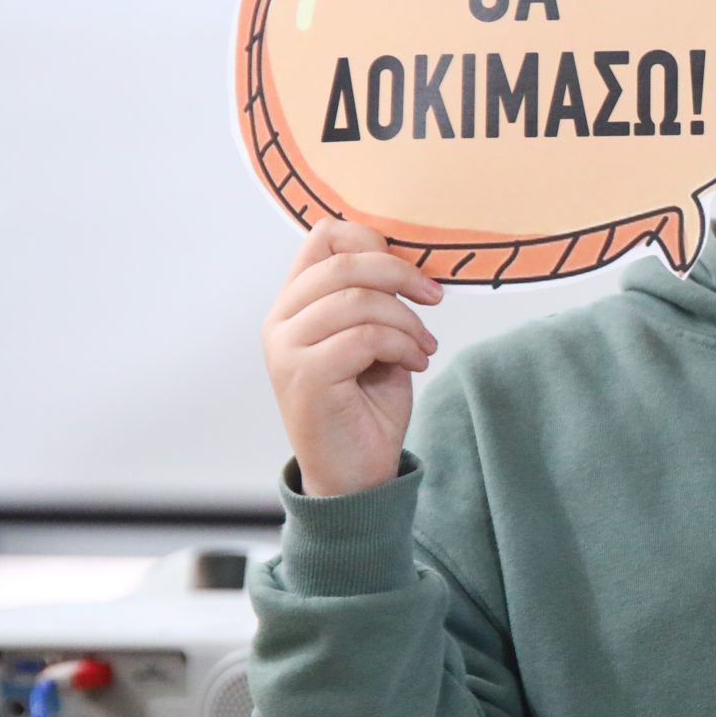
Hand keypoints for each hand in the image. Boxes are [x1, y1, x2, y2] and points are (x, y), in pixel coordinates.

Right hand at [263, 220, 441, 497]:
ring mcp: (287, 348)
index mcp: (294, 305)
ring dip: (407, 320)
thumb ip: (375, 300)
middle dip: (401, 275)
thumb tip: (404, 258)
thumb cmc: (366, 408)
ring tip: (425, 347)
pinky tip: (415, 365)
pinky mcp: (305, 376)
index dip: (371, 240)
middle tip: (434, 299)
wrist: (355, 477)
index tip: (411, 271)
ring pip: (357, 300)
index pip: (322, 239)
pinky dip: (402, 345)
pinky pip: (364, 337)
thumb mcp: (374, 341)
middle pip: (343, 263)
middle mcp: (281, 321)